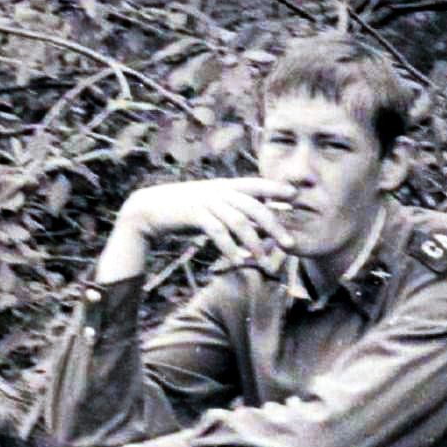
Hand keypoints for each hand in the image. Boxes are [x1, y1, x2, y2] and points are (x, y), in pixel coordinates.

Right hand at [119, 177, 296, 262]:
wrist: (150, 209)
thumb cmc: (185, 211)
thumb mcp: (212, 206)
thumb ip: (234, 212)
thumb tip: (259, 224)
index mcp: (225, 186)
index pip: (256, 185)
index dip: (276, 189)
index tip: (296, 196)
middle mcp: (219, 191)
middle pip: (253, 206)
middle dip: (273, 225)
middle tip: (289, 243)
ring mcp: (206, 202)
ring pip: (237, 221)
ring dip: (253, 243)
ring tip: (263, 261)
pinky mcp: (194, 215)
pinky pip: (216, 232)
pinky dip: (228, 248)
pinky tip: (237, 261)